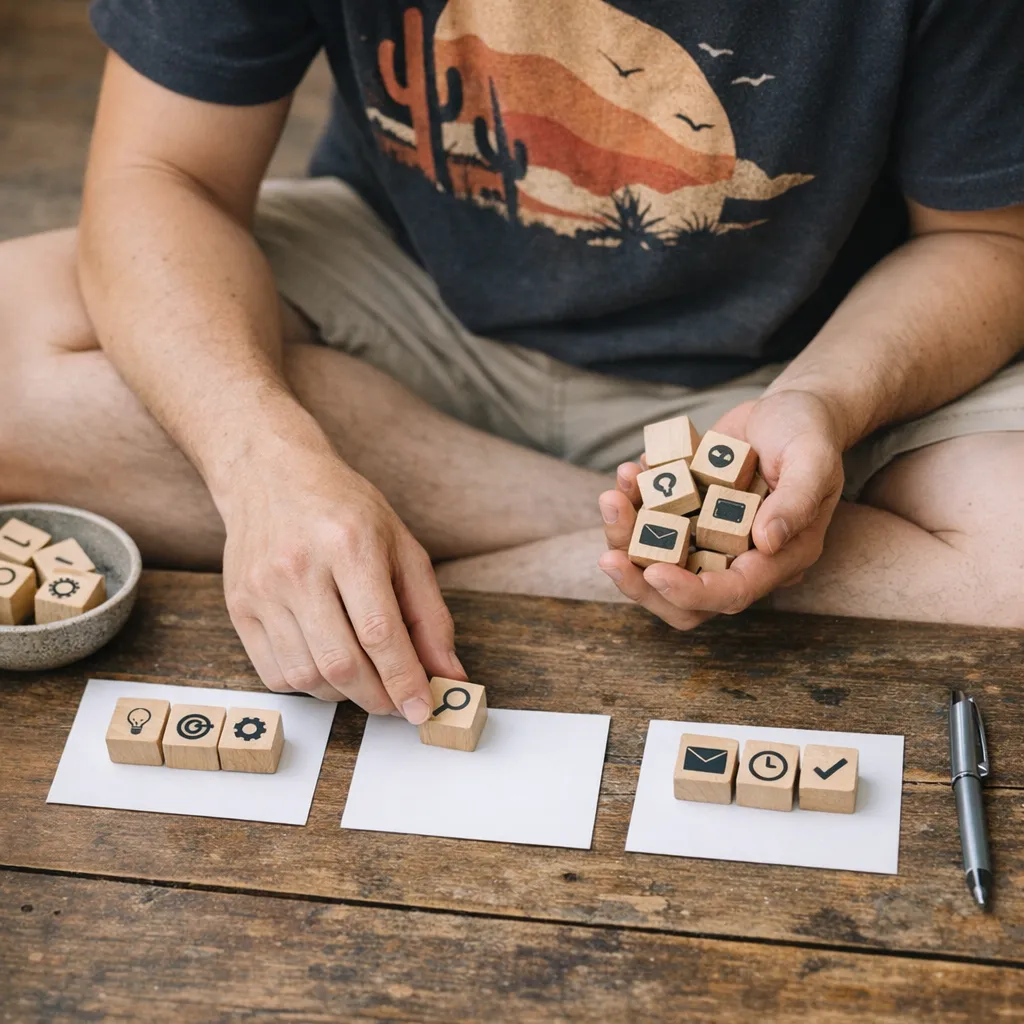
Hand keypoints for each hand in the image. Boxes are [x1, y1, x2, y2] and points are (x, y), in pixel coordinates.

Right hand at [219, 442, 463, 719]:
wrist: (270, 475)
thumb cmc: (344, 509)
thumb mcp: (401, 546)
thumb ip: (429, 614)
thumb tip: (447, 674)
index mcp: (349, 544)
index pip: (379, 632)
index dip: (404, 680)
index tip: (421, 709)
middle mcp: (300, 567)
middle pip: (341, 663)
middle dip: (377, 697)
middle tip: (397, 702)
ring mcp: (262, 589)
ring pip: (307, 676)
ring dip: (344, 694)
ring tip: (363, 678)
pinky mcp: (238, 606)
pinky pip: (274, 673)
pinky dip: (308, 684)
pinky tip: (326, 664)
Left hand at [597, 389, 844, 628]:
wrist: (788, 409)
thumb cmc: (808, 433)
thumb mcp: (813, 458)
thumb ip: (796, 501)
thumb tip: (766, 541)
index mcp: (778, 558)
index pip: (732, 592)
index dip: (690, 591)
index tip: (653, 572)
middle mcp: (739, 557)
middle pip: (684, 599)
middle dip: (640, 583)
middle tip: (608, 555)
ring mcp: (708, 538)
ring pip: (658, 563)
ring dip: (625, 536)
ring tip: (614, 494)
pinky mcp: (687, 515)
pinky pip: (649, 525)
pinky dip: (631, 504)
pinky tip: (629, 472)